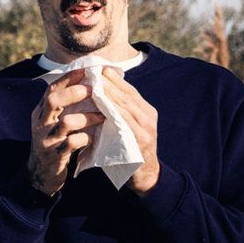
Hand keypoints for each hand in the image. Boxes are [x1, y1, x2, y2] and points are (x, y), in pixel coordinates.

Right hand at [28, 67, 105, 195]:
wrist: (40, 176)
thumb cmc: (54, 144)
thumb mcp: (53, 124)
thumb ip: (64, 108)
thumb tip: (88, 85)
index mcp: (41, 113)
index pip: (52, 88)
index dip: (69, 78)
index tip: (86, 69)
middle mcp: (40, 123)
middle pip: (53, 99)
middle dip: (75, 92)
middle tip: (94, 90)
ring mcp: (46, 140)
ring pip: (66, 122)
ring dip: (87, 117)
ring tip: (102, 116)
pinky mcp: (55, 156)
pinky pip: (72, 143)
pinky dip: (86, 138)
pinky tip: (95, 137)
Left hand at [101, 66, 159, 196]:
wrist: (144, 176)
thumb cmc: (130, 149)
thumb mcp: (127, 127)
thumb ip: (119, 112)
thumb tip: (100, 92)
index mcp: (146, 110)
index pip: (129, 90)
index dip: (115, 78)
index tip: (100, 67)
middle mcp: (148, 116)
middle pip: (127, 95)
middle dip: (111, 82)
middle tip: (95, 71)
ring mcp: (146, 128)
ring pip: (127, 106)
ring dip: (111, 94)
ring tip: (96, 84)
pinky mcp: (141, 139)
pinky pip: (126, 122)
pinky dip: (114, 112)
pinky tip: (102, 106)